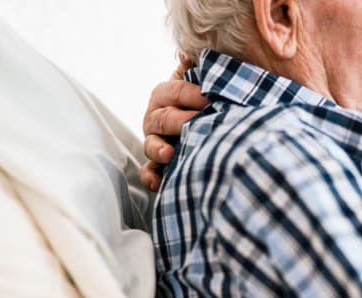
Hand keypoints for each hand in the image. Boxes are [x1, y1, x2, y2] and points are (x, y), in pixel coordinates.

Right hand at [139, 55, 207, 191]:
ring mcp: (155, 142)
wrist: (206, 126)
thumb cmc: (204, 103)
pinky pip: (148, 173)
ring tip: (170, 154)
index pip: (177, 91)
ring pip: (151, 145)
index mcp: (166, 95)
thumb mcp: (202, 82)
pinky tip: (160, 182)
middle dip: (180, 121)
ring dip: (160, 150)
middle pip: (163, 118)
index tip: (213, 100)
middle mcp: (155, 118)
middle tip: (198, 123)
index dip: (194, 95)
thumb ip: (199, 68)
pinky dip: (152, 178)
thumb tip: (188, 52)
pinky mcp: (157, 166)